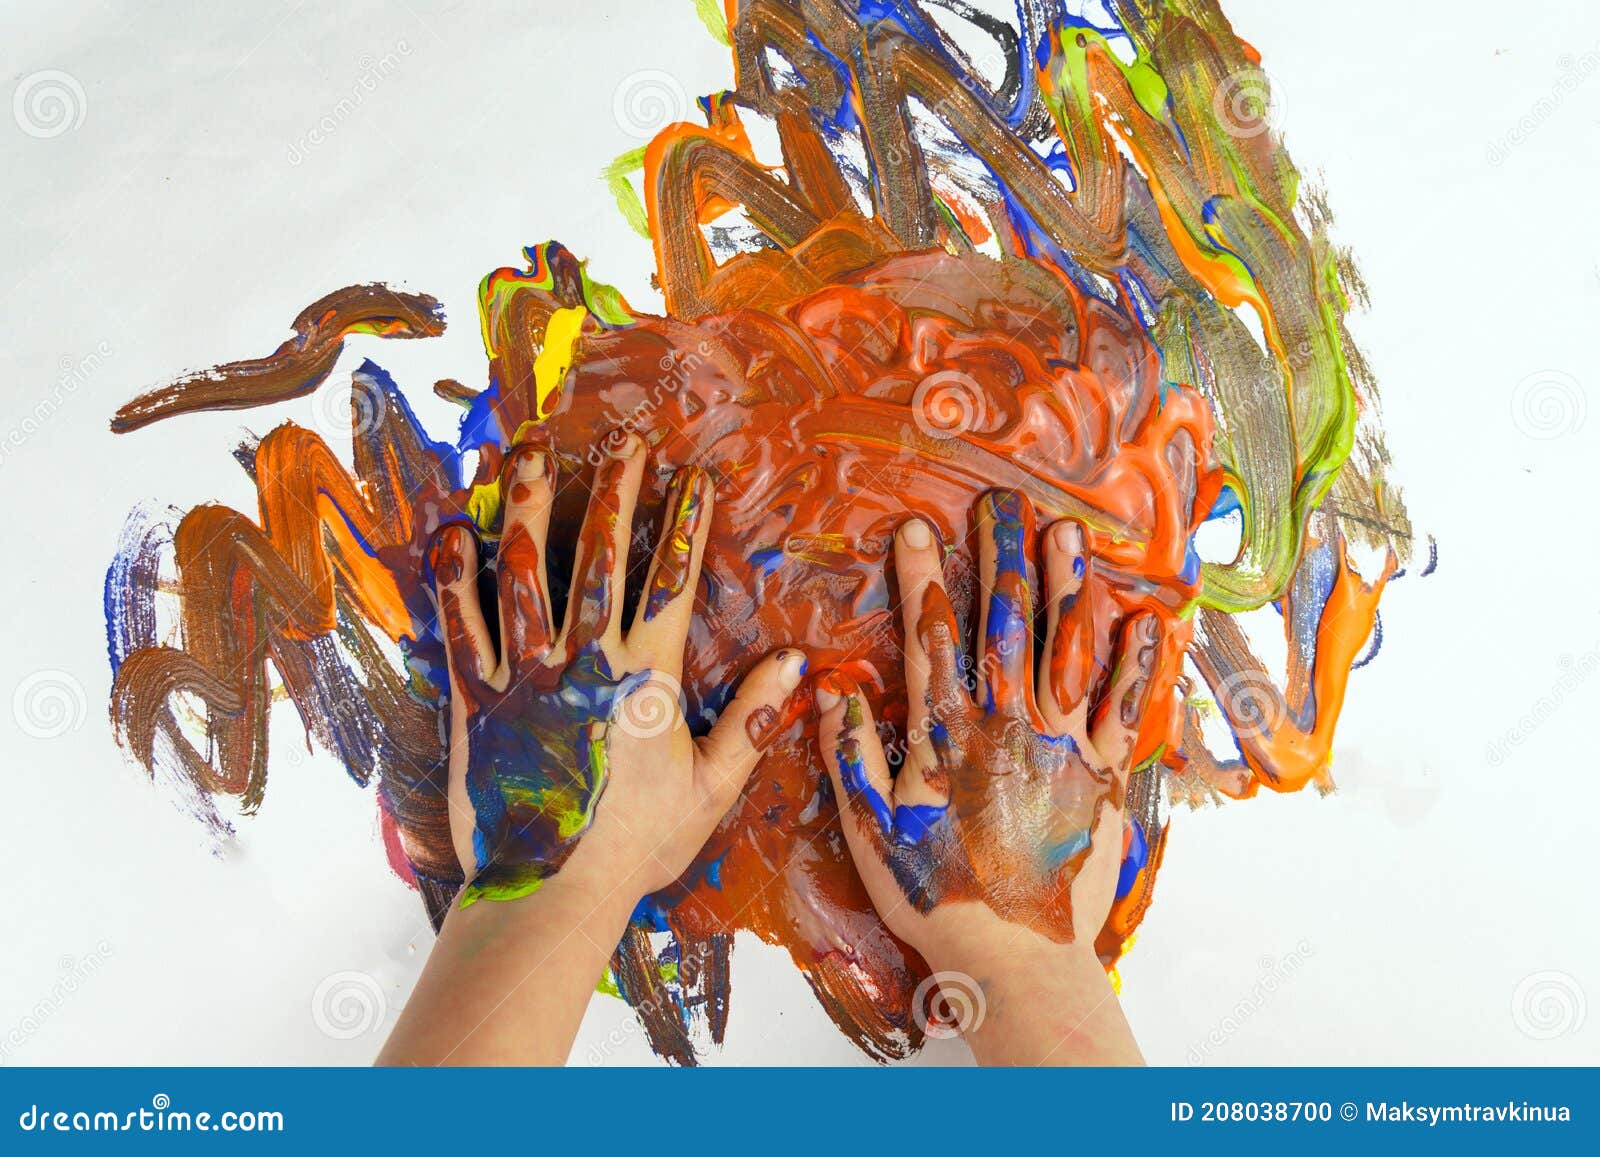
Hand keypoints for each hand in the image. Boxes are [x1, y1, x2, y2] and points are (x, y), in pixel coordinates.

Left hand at [383, 434, 805, 1065]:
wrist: (551, 890)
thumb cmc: (635, 845)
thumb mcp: (709, 788)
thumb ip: (750, 720)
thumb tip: (795, 666)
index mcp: (647, 677)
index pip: (672, 580)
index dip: (685, 523)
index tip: (693, 477)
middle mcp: (586, 659)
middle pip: (600, 554)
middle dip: (613, 490)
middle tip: (621, 439)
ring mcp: (526, 673)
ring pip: (525, 572)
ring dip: (528, 506)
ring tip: (531, 454)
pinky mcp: (476, 698)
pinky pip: (461, 625)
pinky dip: (456, 578)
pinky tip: (454, 532)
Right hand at [815, 491, 1162, 1062]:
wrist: (1015, 955)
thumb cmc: (935, 895)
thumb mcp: (870, 829)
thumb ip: (852, 755)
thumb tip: (833, 688)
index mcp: (946, 735)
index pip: (931, 639)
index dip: (923, 580)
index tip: (919, 528)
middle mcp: (1006, 725)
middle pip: (1005, 625)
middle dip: (1002, 558)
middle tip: (1003, 503)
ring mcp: (1060, 746)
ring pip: (1065, 650)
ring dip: (1066, 587)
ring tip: (1067, 533)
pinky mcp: (1102, 775)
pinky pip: (1123, 710)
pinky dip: (1135, 665)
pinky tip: (1145, 621)